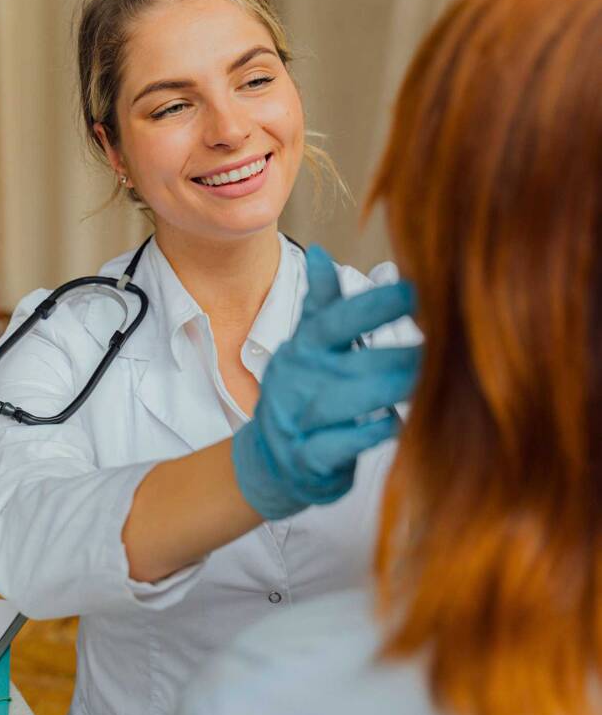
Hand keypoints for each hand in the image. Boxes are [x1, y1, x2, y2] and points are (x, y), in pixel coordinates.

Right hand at [232, 245, 420, 519]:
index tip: (413, 291)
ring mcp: (297, 422)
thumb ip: (320, 303)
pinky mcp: (307, 460)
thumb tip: (320, 252)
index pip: (333, 321)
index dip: (372, 305)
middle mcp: (297, 382)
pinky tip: (396, 423)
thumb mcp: (306, 347)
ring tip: (427, 382)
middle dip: (398, 355)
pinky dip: (367, 434)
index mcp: (302, 350)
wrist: (271, 462)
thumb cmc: (303, 395)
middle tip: (443, 346)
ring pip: (344, 402)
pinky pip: (338, 445)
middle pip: (349, 362)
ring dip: (388, 390)